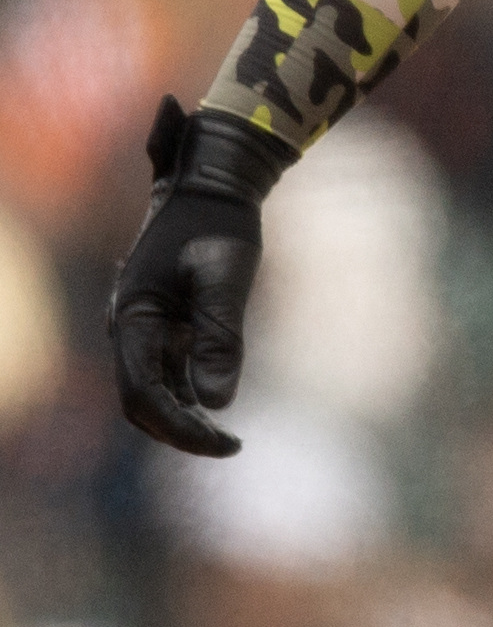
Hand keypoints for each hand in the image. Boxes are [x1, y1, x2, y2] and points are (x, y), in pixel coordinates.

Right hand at [109, 97, 291, 456]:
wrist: (215, 180)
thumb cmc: (220, 224)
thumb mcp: (225, 277)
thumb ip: (219, 337)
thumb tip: (218, 404)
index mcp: (134, 318)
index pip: (144, 395)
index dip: (181, 428)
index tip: (224, 442)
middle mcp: (129, 325)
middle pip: (141, 401)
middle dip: (180, 429)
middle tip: (229, 445)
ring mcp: (142, 323)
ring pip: (152, 388)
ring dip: (182, 415)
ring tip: (226, 436)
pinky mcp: (160, 319)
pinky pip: (164, 369)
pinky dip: (185, 391)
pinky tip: (215, 402)